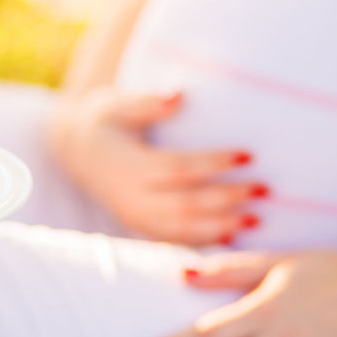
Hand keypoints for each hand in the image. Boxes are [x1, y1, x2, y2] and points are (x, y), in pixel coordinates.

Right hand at [48, 86, 267, 244]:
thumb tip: (178, 95)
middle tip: (264, 189)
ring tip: (257, 220)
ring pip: (182, 229)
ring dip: (222, 226)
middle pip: (185, 204)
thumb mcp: (116, 104)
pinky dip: (205, 240)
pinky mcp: (141, 228)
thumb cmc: (104, 121)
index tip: (248, 155)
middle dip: (227, 199)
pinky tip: (234, 236)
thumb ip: (147, 102)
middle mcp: (132, 197)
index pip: (178, 168)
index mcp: (129, 166)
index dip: (213, 164)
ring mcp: (135, 217)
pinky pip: (176, 240)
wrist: (72, 152)